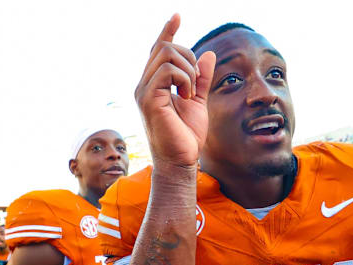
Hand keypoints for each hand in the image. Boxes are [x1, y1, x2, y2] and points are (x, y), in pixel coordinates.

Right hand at [134, 14, 215, 167]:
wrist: (181, 161)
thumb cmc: (186, 136)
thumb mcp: (198, 101)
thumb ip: (201, 79)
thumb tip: (209, 55)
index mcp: (155, 84)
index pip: (159, 49)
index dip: (168, 30)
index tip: (177, 15)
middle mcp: (144, 84)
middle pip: (165, 47)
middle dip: (189, 56)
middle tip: (196, 82)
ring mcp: (144, 90)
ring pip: (167, 54)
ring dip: (188, 69)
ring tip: (190, 92)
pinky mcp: (148, 98)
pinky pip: (168, 70)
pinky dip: (184, 79)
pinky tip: (187, 97)